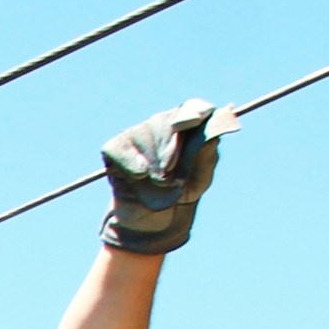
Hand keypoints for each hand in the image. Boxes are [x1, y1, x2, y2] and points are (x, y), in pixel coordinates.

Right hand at [101, 98, 222, 254]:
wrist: (153, 220)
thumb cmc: (179, 194)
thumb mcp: (199, 180)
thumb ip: (206, 158)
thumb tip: (212, 137)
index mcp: (188, 127)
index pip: (194, 108)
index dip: (195, 112)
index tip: (196, 122)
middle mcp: (162, 125)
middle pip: (168, 121)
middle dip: (171, 146)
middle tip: (171, 171)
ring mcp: (138, 134)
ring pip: (144, 134)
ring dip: (153, 162)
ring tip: (158, 182)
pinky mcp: (116, 148)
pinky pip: (121, 148)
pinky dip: (130, 164)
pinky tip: (139, 176)